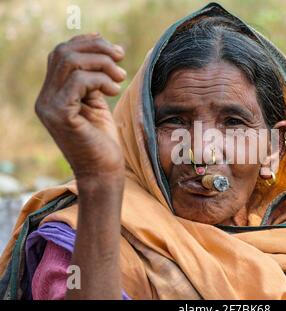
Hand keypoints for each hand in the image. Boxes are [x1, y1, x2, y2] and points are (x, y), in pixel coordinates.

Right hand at [35, 33, 126, 178]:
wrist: (103, 172)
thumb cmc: (104, 141)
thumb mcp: (97, 104)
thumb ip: (93, 80)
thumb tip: (103, 51)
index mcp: (52, 94)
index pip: (61, 54)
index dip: (86, 43)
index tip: (113, 48)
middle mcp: (45, 98)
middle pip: (63, 52)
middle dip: (96, 48)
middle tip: (121, 57)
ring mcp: (49, 106)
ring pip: (70, 61)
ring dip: (102, 63)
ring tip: (120, 77)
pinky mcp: (61, 114)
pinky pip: (79, 81)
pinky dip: (101, 80)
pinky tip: (114, 91)